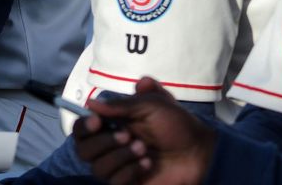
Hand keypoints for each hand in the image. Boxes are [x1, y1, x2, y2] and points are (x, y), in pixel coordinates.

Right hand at [73, 77, 215, 184]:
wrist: (199, 152)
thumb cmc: (178, 124)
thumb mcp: (152, 105)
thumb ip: (121, 104)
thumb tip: (90, 104)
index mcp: (115, 124)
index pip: (83, 128)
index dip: (83, 125)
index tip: (97, 121)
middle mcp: (112, 146)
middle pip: (83, 150)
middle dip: (104, 142)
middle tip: (128, 135)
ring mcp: (119, 167)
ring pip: (98, 168)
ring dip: (121, 156)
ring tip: (144, 150)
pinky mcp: (127, 183)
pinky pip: (114, 182)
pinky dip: (131, 171)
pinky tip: (148, 164)